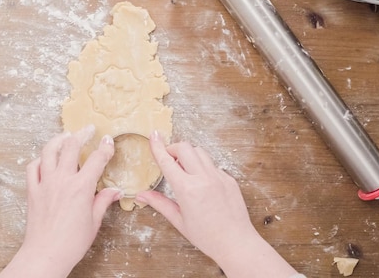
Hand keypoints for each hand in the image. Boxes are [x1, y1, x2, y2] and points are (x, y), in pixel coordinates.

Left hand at [0, 126, 121, 277]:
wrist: (45, 254)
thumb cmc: (71, 243)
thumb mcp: (94, 221)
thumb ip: (103, 201)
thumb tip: (115, 191)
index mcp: (81, 187)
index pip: (97, 159)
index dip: (105, 147)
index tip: (108, 141)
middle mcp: (62, 180)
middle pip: (71, 146)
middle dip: (82, 134)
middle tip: (88, 130)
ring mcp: (45, 183)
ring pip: (49, 150)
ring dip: (59, 139)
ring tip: (66, 135)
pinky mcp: (33, 190)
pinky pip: (33, 167)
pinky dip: (40, 159)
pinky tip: (46, 159)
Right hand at [136, 131, 297, 277]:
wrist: (237, 243)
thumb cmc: (208, 237)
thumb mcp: (179, 221)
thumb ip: (159, 203)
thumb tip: (141, 195)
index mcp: (187, 189)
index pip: (167, 161)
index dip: (157, 147)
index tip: (153, 136)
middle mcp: (204, 178)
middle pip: (185, 147)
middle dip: (173, 149)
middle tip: (168, 159)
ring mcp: (219, 177)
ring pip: (200, 152)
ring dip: (188, 155)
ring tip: (184, 170)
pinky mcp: (229, 179)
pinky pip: (212, 165)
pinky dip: (202, 167)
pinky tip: (201, 183)